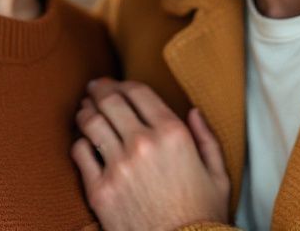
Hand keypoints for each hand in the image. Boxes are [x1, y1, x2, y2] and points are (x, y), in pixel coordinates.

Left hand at [71, 78, 229, 230]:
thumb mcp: (218, 175)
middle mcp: (142, 143)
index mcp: (173, 134)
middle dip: (99, 90)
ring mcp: (117, 166)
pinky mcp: (99, 189)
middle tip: (94, 88)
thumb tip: (194, 112)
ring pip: (91, 122)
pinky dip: (80, 143)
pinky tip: (84, 142)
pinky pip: (80, 153)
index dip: (123, 83)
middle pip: (110, 101)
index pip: (138, 92)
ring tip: (85, 110)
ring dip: (86, 111)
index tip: (117, 84)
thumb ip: (206, 139)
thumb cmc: (203, 216)